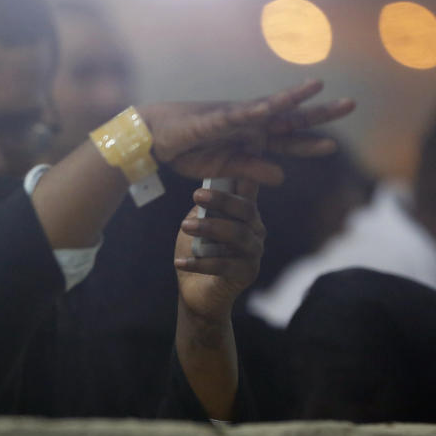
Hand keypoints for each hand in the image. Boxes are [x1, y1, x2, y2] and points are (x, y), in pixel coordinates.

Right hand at [138, 80, 354, 185]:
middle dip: (319, 111)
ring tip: (316, 87)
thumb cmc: (188, 150)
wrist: (154, 139)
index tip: (334, 145)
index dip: (311, 143)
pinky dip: (254, 111)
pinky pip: (237, 115)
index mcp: (252, 138)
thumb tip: (283, 177)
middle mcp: (248, 123)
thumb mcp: (225, 169)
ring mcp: (233, 117)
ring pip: (268, 107)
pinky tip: (272, 107)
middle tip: (351, 104)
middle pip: (289, 118)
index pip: (288, 140)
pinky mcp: (213, 118)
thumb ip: (252, 170)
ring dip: (291, 98)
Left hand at [174, 179, 264, 322]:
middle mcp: (255, 229)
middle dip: (222, 200)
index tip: (246, 144)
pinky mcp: (247, 273)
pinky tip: (180, 261)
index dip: (250, 169)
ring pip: (237, 235)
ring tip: (185, 226)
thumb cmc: (197, 251)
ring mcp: (254, 252)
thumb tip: (204, 189)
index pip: (250, 188)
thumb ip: (204, 206)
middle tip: (197, 195)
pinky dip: (199, 263)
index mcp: (245, 213)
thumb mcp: (197, 223)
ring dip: (209, 228)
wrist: (196, 291)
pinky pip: (224, 265)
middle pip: (246, 209)